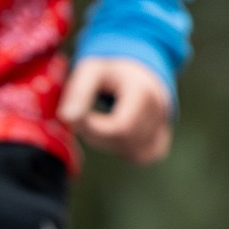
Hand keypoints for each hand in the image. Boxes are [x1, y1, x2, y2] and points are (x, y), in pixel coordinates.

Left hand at [59, 56, 173, 164]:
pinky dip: (122, 148)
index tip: (75, 118)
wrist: (138, 72)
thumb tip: (66, 118)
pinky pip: (139, 157)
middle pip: (123, 141)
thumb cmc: (111, 71)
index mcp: (144, 93)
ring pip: (130, 152)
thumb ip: (79, 91)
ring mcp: (162, 130)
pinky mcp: (159, 144)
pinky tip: (114, 133)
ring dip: (108, 142)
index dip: (93, 128)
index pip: (120, 127)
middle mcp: (160, 112)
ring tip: (101, 121)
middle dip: (97, 134)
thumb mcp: (91, 70)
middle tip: (85, 119)